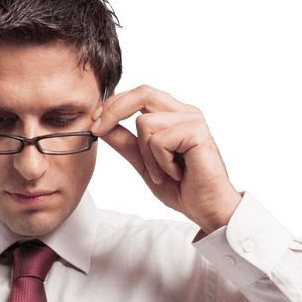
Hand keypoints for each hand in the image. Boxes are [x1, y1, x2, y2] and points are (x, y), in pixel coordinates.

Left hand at [90, 84, 241, 235]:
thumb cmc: (182, 188)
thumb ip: (127, 145)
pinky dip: (160, 162)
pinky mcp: (196, 131)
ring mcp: (192, 119)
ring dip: (147, 156)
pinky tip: (176, 173)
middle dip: (114, 111)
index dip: (114, 105)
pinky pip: (158, 140)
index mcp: (173, 115)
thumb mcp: (145, 165)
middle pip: (142, 93)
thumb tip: (103, 128)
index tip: (95, 124)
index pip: (139, 96)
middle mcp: (183, 112)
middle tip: (98, 130)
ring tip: (162, 173)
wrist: (206, 208)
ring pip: (145, 123)